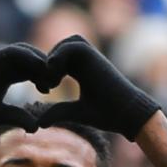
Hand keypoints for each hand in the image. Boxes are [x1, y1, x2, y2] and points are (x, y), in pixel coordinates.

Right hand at [0, 43, 59, 131]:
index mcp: (7, 75)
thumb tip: (36, 127)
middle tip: (58, 83)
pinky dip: (31, 57)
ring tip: (51, 78)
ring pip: (28, 53)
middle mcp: (5, 64)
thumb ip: (17, 116)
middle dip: (46, 68)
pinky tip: (41, 68)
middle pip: (34, 60)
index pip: (33, 72)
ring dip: (41, 62)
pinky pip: (17, 51)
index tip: (51, 91)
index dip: (44, 79)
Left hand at [38, 35, 160, 139]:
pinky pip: (72, 45)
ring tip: (52, 80)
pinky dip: (60, 56)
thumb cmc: (106, 115)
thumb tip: (39, 123)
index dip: (47, 72)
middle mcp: (86, 61)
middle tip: (46, 84)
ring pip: (65, 43)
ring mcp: (92, 57)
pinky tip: (57, 77)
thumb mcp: (75, 112)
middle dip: (48, 63)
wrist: (127, 113)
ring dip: (54, 58)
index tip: (45, 91)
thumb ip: (57, 112)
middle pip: (59, 49)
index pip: (57, 61)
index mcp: (82, 70)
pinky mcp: (95, 56)